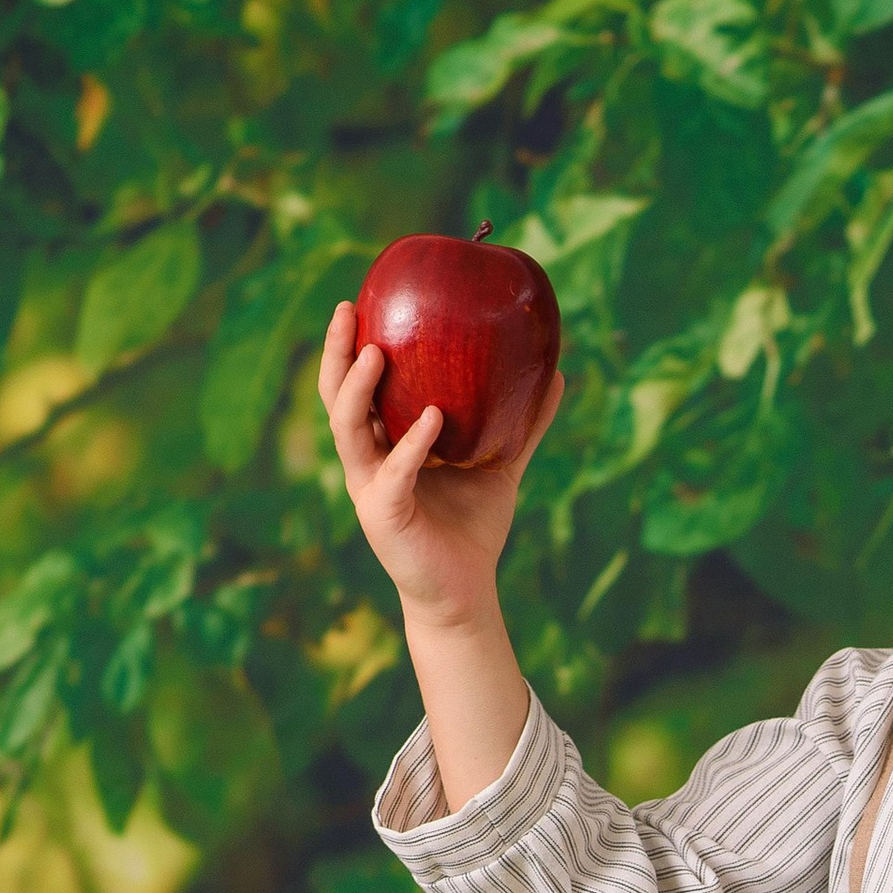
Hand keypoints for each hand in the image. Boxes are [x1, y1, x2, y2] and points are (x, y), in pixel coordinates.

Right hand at [316, 301, 562, 629]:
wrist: (465, 591)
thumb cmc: (473, 528)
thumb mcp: (502, 463)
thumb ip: (524, 423)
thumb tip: (557, 374)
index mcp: (383, 444)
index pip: (355, 386)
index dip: (350, 346)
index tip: (360, 301)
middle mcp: (367, 461)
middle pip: (335, 397)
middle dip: (336, 353)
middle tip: (348, 310)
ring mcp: (369, 488)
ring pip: (347, 430)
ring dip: (358, 389)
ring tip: (377, 352)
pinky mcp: (383, 516)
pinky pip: (394, 472)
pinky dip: (412, 444)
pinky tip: (433, 417)